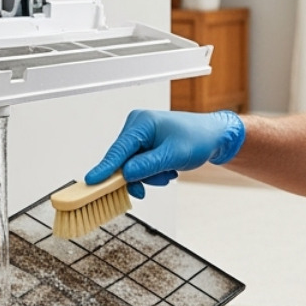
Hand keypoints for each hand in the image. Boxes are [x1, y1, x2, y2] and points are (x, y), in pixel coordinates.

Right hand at [84, 110, 246, 197]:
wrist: (214, 137)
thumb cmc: (198, 139)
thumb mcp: (173, 155)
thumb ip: (147, 166)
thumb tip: (126, 174)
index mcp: (141, 123)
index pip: (118, 150)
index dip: (105, 168)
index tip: (92, 181)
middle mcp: (137, 127)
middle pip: (122, 161)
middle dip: (138, 176)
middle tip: (155, 182)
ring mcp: (140, 136)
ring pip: (131, 167)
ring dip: (149, 176)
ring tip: (168, 172)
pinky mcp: (145, 145)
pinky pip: (139, 166)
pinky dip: (151, 173)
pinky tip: (167, 170)